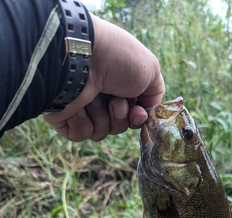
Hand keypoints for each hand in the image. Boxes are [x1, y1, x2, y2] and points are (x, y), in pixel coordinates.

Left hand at [43, 15, 164, 141]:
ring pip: (101, 132)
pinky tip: (80, 105)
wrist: (81, 58)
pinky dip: (84, 123)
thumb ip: (155, 92)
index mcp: (118, 85)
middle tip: (115, 101)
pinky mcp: (64, 117)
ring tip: (95, 98)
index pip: (133, 115)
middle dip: (120, 117)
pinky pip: (81, 135)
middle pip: (119, 126)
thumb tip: (146, 110)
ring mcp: (81, 106)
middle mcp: (100, 95)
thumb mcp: (150, 70)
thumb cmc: (117, 60)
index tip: (138, 112)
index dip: (138, 118)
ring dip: (103, 118)